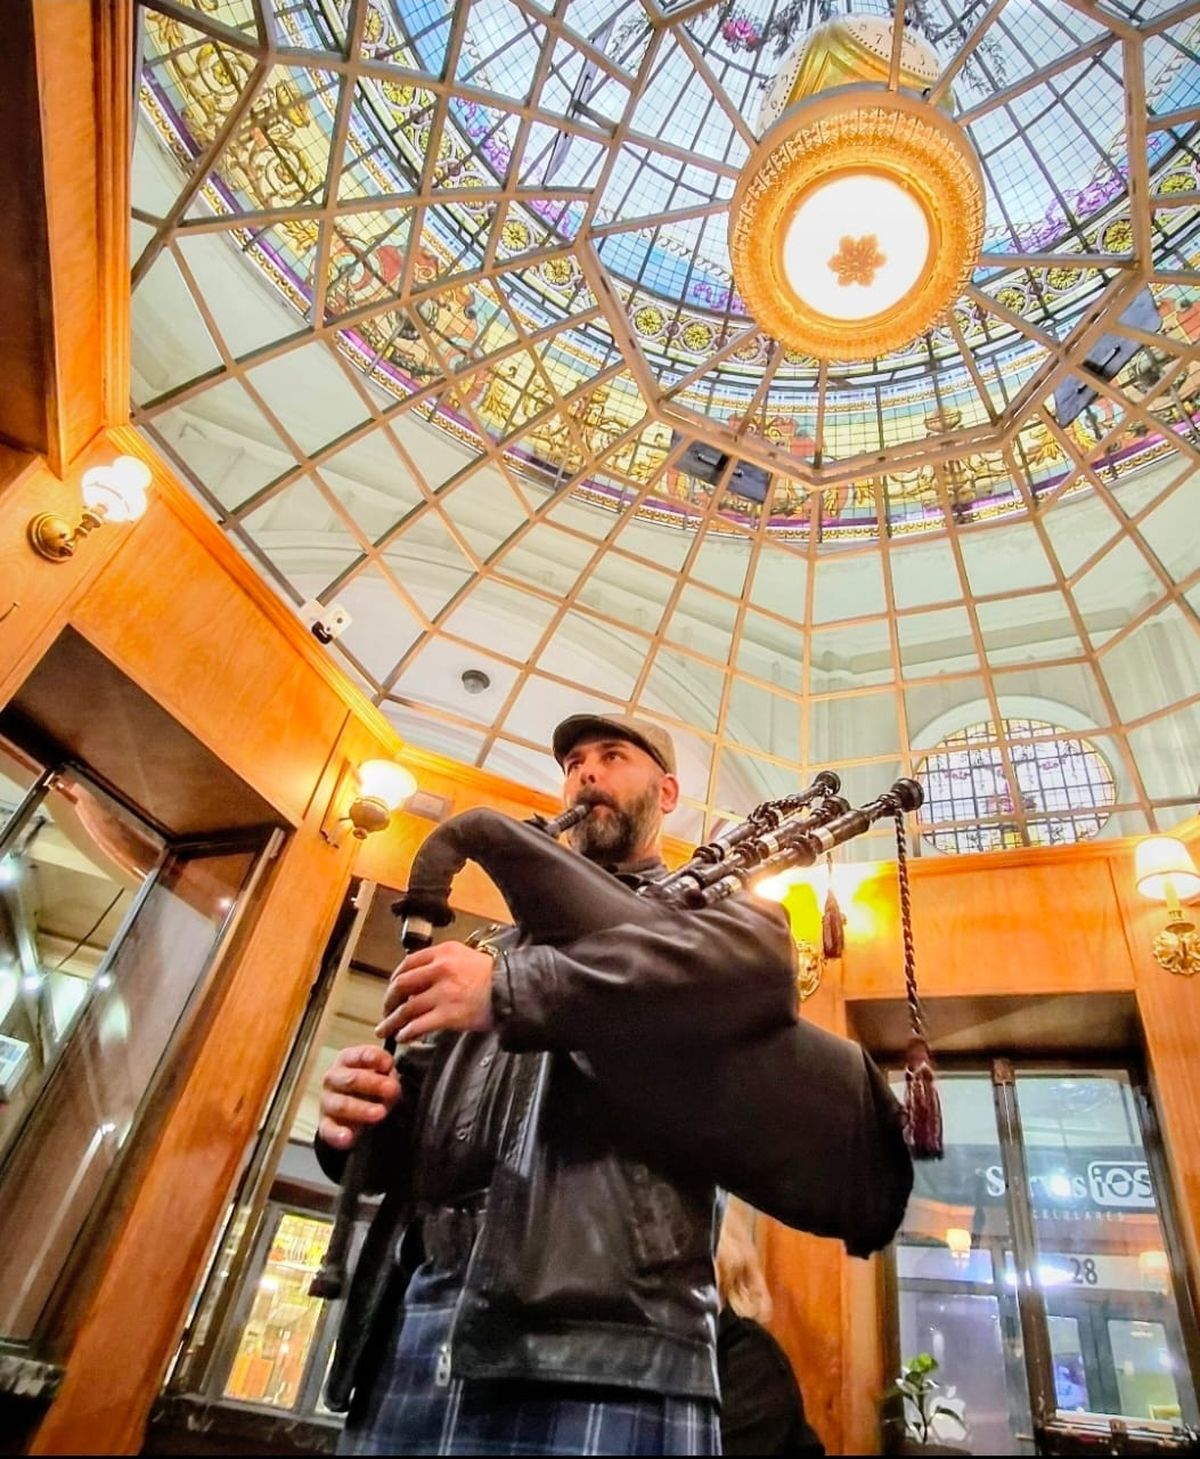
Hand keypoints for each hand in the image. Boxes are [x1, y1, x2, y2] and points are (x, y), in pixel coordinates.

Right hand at [317, 1045, 401, 1150]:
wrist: (351, 1113)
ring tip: (380, 1113)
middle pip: (351, 1079)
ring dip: (362, 1109)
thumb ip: (387, 1075)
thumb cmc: (369, 1087)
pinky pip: (328, 1130)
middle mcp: (333, 1078)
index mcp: (347, 1060)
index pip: (359, 1055)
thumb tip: (393, 1081)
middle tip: (392, 1089)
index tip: (389, 1065)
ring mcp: (327, 1102)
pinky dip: (337, 1135)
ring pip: (341, 1105)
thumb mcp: (380, 1076)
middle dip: (373, 1084)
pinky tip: (348, 1137)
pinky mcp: (325, 1125)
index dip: (375, 1058)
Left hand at [376, 941, 496, 1043]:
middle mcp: (440, 970)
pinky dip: (407, 1032)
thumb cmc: (493, 976)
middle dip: (389, 1000)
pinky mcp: (449, 1014)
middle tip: (386, 1009)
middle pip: (402, 985)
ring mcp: (444, 993)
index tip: (392, 988)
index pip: (408, 963)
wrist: (513, 990)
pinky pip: (419, 1025)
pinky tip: (403, 1036)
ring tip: (386, 1029)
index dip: (395, 978)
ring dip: (392, 1021)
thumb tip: (420, 978)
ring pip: (407, 1008)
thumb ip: (442, 963)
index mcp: (443, 953)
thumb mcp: (466, 956)